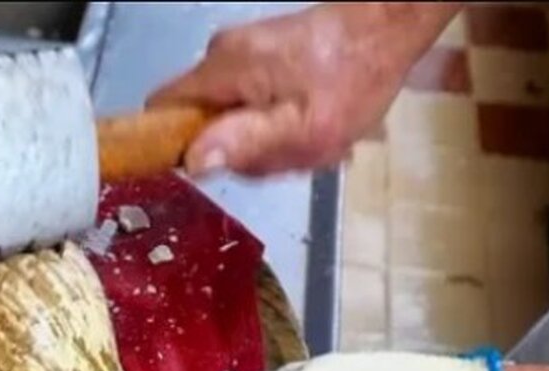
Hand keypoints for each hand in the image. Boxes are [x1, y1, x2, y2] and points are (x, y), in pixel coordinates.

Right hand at [149, 3, 460, 176]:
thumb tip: (191, 161)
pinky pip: (246, 99)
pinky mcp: (258, 54)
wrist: (388, 27)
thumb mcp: (304, 129)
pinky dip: (271, 120)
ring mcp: (239, 52)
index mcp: (221, 70)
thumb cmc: (351, 80)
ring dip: (257, 138)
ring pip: (225, 112)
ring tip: (300, 140)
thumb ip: (246, 144)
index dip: (170, 144)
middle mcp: (219, 54)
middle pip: (196, 117)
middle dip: (231, 146)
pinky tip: (304, 122)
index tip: (208, 166)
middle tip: (279, 156)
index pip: (159, 110)